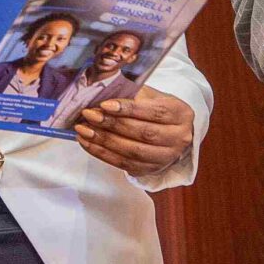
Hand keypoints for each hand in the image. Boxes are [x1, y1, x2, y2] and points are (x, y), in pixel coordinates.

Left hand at [73, 87, 195, 175]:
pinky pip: (123, 163)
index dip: (129, 108)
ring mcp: (164, 157)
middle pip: (143, 133)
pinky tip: (87, 142)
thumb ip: (131, 94)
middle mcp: (178, 138)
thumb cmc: (155, 108)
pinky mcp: (149, 170)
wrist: (168, 131)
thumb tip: (101, 94)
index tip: (104, 104)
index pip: (154, 112)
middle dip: (112, 124)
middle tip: (88, 115)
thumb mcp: (150, 96)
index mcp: (181, 114)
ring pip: (132, 151)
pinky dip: (101, 153)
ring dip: (103, 140)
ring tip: (83, 129)